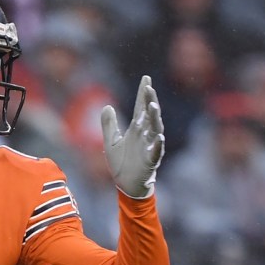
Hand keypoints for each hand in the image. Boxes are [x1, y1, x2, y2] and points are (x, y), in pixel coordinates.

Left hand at [100, 75, 164, 198]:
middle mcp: (144, 135)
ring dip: (154, 117)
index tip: (146, 79)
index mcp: (135, 129)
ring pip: (155, 129)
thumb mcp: (111, 142)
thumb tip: (106, 106)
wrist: (126, 184)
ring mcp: (149, 146)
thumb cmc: (121, 163)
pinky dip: (157, 144)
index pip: (140, 107)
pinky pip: (156, 151)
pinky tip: (158, 136)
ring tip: (152, 105)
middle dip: (149, 101)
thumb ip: (109, 125)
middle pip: (149, 114)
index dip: (143, 94)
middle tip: (148, 87)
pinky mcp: (151, 160)